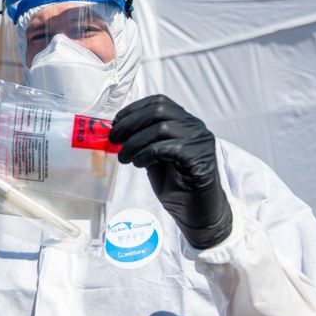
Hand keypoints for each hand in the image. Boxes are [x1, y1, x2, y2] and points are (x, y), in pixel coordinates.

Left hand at [109, 95, 231, 248]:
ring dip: (135, 142)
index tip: (116, 122)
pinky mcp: (199, 158)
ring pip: (162, 128)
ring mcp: (200, 141)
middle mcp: (195, 127)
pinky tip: (139, 164)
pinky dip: (147, 154)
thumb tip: (117, 131)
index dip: (134, 109)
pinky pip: (167, 148)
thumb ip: (143, 142)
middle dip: (130, 123)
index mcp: (185, 122)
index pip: (159, 102)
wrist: (198, 213)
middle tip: (114, 140)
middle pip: (159, 111)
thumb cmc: (177, 186)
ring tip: (125, 158)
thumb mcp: (155, 158)